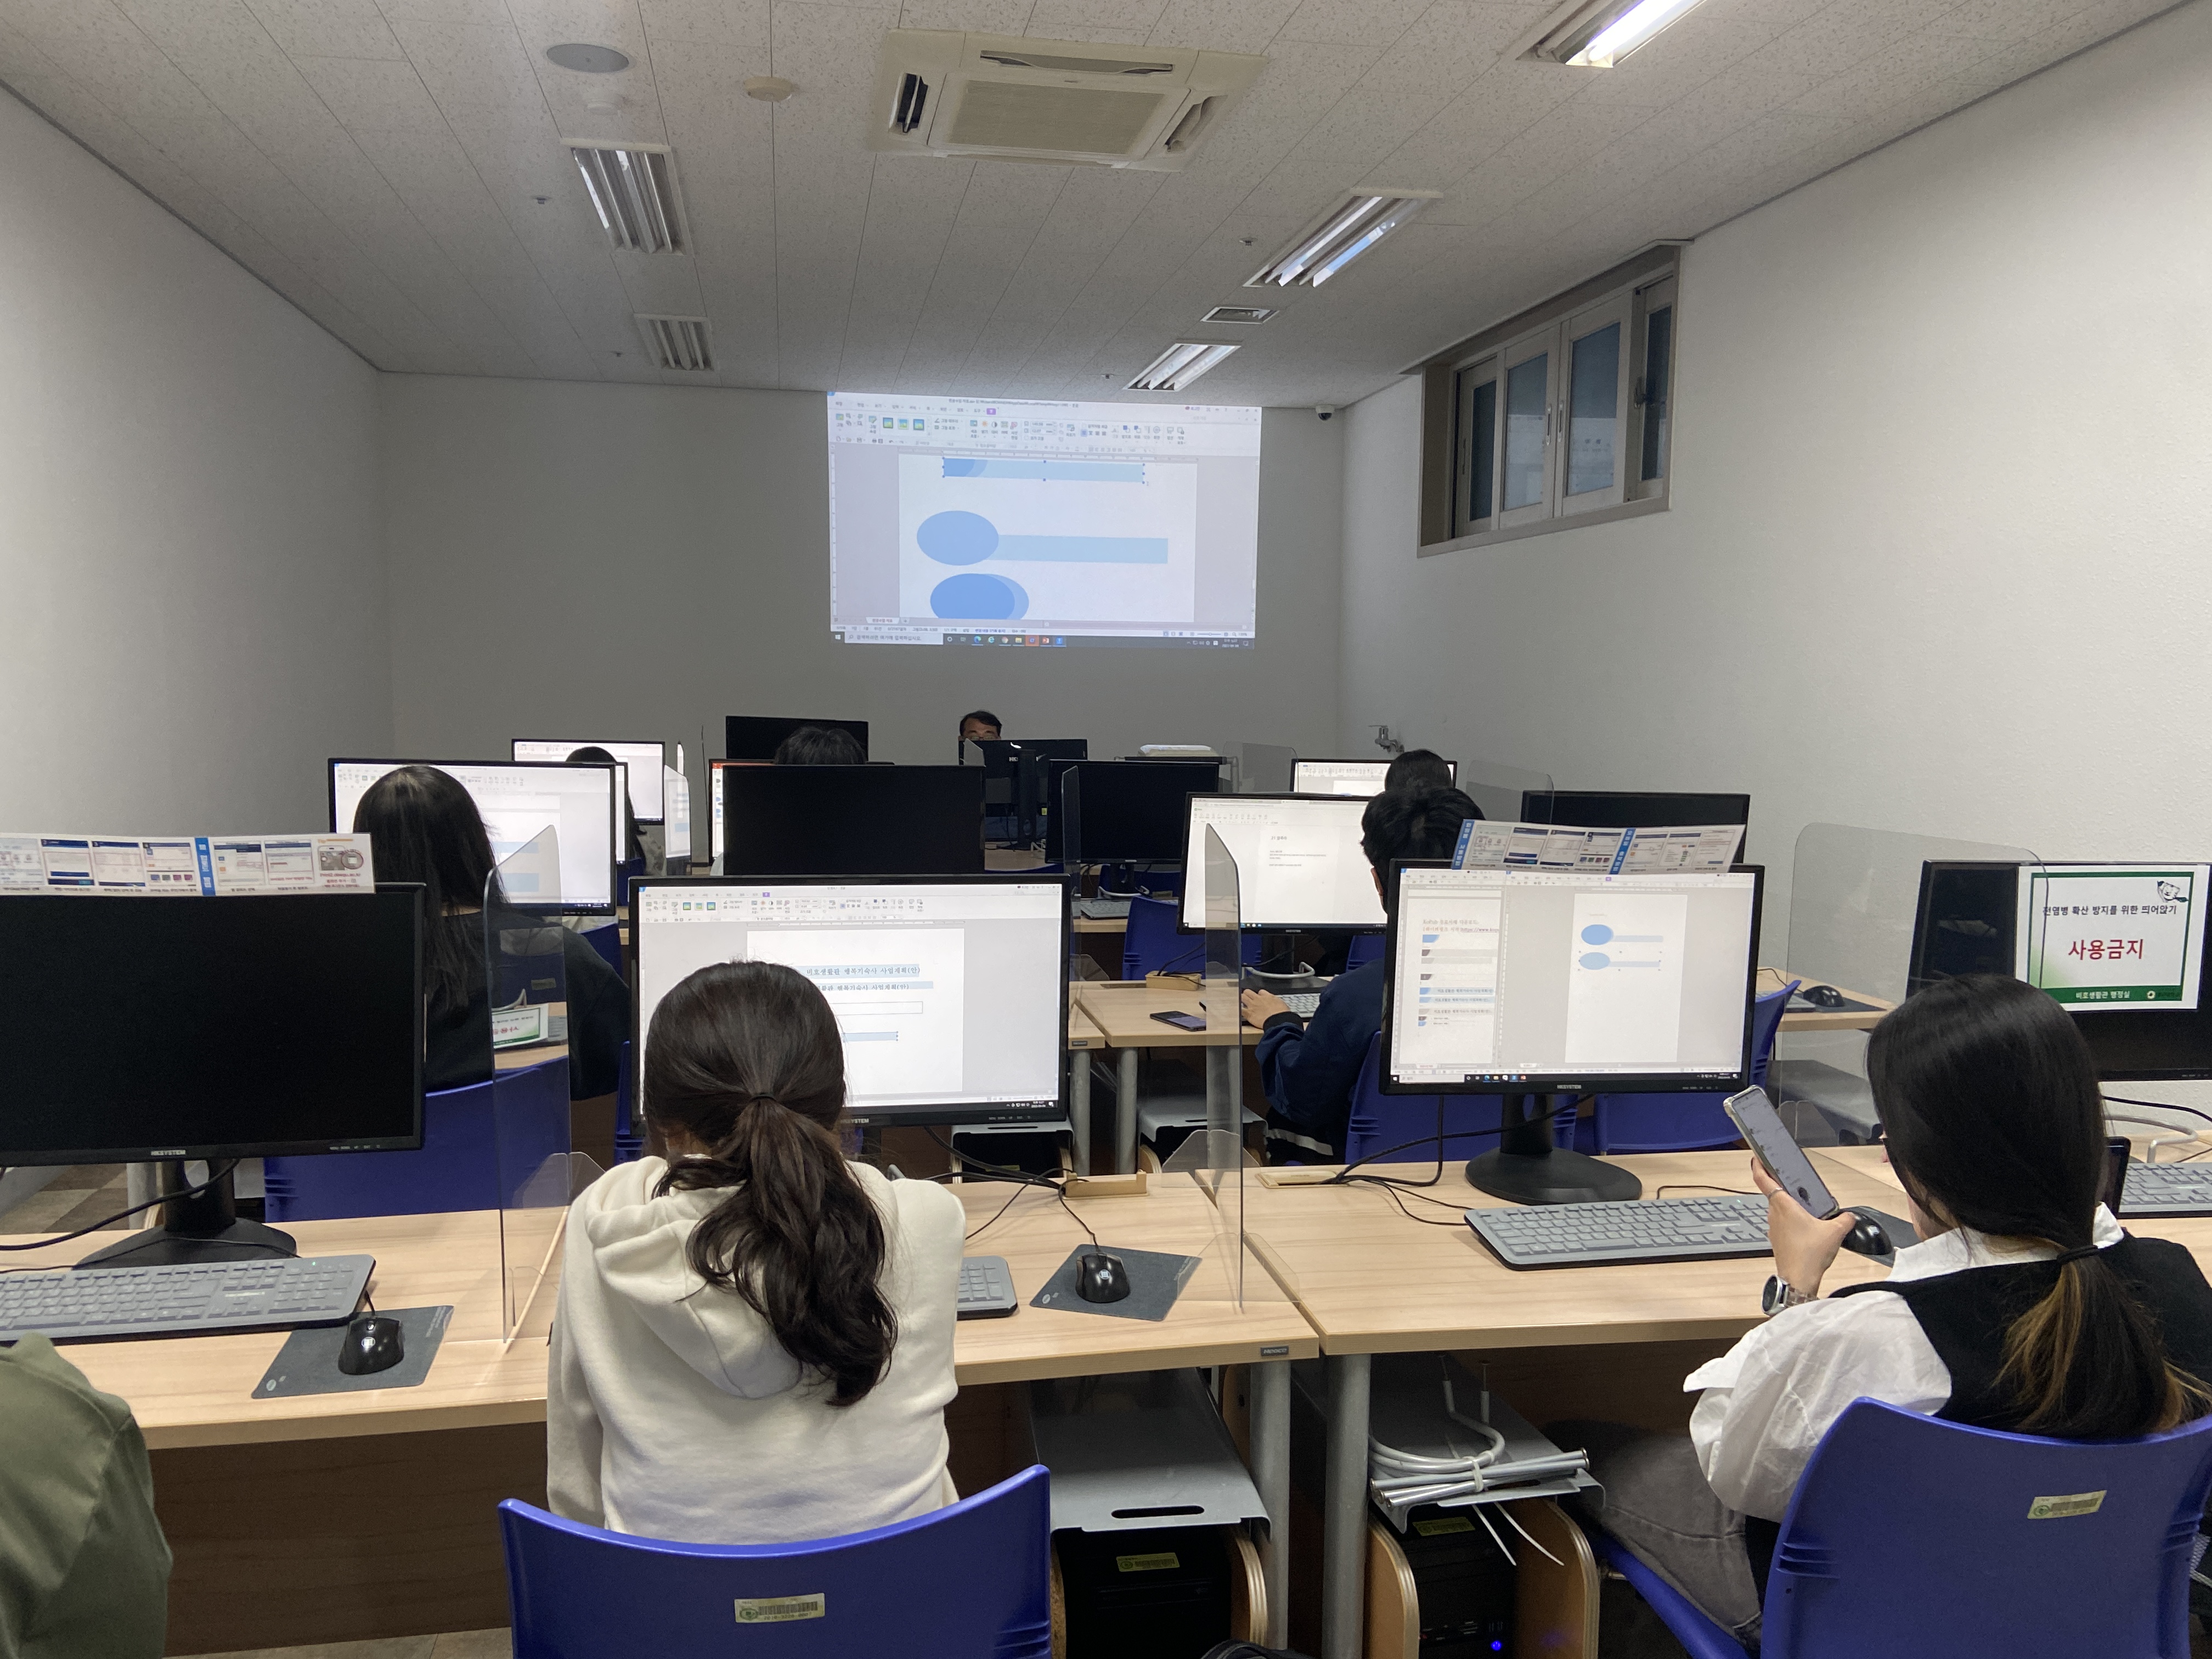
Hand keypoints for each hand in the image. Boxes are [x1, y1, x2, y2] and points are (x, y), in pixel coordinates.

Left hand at [1242, 988, 1292, 1026]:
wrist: (1279, 1021)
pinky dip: (1239, 1010)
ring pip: (1243, 997)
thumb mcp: (1282, 1005)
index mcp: (1268, 997)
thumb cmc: (1282, 1014)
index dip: (1259, 994)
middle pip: (1248, 992)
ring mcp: (1253, 1006)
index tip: (1259, 997)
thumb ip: (1277, 1003)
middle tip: (1247, 997)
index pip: (1261, 992)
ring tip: (1241, 1002)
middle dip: (1247, 994)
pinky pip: (1241, 1010)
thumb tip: (1278, 1005)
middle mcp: (1259, 999)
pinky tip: (1239, 1012)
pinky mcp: (1249, 1014)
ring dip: (1241, 999)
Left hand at [1751, 1158, 1855, 1298]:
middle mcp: (1774, 1213)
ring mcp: (1773, 1227)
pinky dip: (1791, 1220)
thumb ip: (1844, 1219)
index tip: (1756, 1156)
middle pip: (1773, 1193)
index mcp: (1782, 1205)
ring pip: (1778, 1209)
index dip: (1758, 1165)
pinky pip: (1782, 1223)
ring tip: (1807, 1206)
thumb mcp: (1835, 1231)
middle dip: (1784, 1186)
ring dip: (1789, 1205)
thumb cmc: (1809, 1254)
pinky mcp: (1777, 1239)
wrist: (1799, 1279)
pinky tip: (1806, 1227)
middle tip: (1796, 1182)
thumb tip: (1848, 1216)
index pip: (1762, 1178)